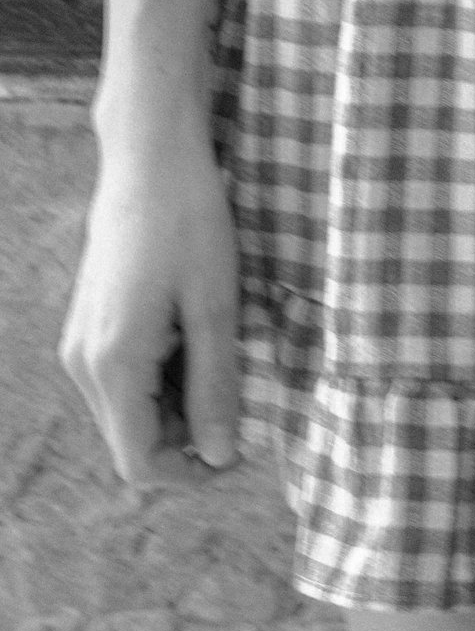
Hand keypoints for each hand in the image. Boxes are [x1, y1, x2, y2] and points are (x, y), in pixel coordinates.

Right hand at [60, 124, 242, 489]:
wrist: (149, 158)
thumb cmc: (189, 222)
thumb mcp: (216, 304)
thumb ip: (214, 385)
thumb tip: (218, 455)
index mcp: (113, 365)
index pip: (139, 463)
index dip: (189, 473)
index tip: (238, 451)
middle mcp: (83, 365)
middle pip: (131, 440)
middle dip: (186, 436)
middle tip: (240, 396)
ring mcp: (79, 344)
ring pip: (126, 411)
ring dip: (175, 405)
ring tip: (222, 358)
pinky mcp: (87, 325)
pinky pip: (120, 378)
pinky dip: (160, 378)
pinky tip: (194, 336)